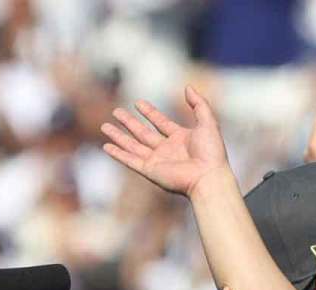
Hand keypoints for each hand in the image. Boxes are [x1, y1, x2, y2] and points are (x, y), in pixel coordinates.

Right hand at [101, 85, 229, 197]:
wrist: (208, 177)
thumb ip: (199, 104)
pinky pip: (130, 161)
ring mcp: (158, 161)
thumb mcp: (208, 122)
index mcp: (181, 138)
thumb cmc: (211, 152)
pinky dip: (118, 154)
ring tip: (104, 126)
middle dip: (129, 123)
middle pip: (143, 133)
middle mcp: (168, 149)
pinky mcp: (150, 171)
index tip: (138, 102)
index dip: (150, 112)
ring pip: (133, 146)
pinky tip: (106, 146)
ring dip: (119, 136)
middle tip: (116, 111)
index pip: (161, 122)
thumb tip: (188, 87)